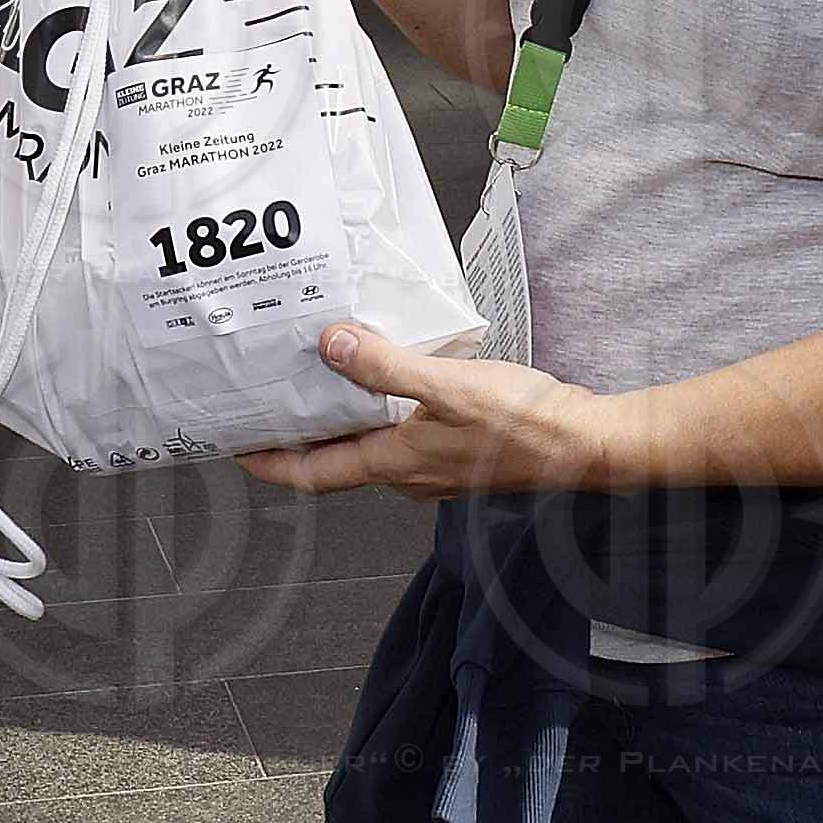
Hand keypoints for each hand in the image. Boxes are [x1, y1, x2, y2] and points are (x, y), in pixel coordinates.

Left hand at [240, 323, 623, 500]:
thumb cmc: (527, 423)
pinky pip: (400, 436)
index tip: (233, 445)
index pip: (314, 473)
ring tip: (315, 381)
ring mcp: (434, 468)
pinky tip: (382, 380)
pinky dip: (377, 413)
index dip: (269, 461)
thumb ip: (387, 368)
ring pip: (368, 447)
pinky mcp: (458, 452)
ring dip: (338, 421)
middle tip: (266, 402)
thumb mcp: (449, 387)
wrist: (589, 444)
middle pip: (335, 461)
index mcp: (395, 465)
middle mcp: (408, 475)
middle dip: (297, 435)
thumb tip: (330, 347)